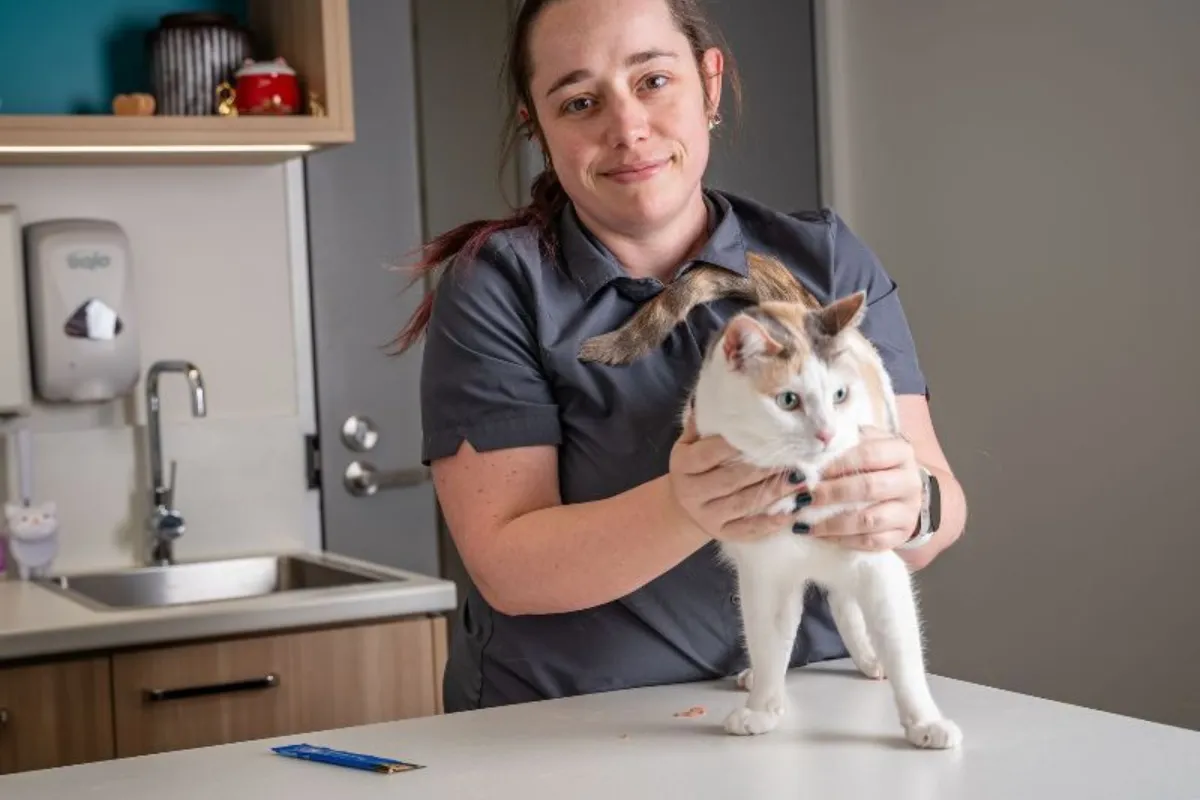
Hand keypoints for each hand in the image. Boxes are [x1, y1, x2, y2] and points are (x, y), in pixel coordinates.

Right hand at [667, 415, 806, 542]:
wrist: (684, 506)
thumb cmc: (696, 464)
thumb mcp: (691, 442)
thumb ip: (705, 423)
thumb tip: (723, 392)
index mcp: (683, 465)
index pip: (709, 454)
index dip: (734, 445)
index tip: (764, 433)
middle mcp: (692, 492)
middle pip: (731, 479)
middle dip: (764, 468)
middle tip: (794, 456)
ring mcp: (707, 516)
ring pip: (744, 504)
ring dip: (775, 492)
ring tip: (802, 479)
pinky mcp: (723, 534)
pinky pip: (749, 530)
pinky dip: (772, 521)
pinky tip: (793, 510)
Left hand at [807, 426, 922, 551]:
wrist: (901, 491)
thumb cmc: (873, 464)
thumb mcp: (863, 444)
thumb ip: (843, 440)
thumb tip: (816, 438)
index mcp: (900, 451)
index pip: (869, 454)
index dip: (837, 463)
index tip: (811, 471)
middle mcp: (909, 481)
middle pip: (868, 487)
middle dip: (831, 494)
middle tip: (803, 498)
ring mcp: (908, 511)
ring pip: (869, 520)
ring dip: (833, 522)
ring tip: (804, 522)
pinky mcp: (901, 534)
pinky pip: (872, 542)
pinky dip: (843, 540)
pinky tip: (821, 536)